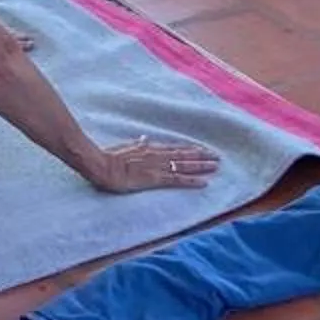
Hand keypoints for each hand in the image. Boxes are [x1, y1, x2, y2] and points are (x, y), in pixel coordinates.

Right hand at [84, 134, 219, 192]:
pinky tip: (204, 182)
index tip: (202, 149)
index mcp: (150, 148)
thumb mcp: (125, 147)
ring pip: (184, 165)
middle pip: (184, 155)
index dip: (190, 149)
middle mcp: (157, 155)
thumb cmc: (109, 157)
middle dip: (201, 156)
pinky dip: (192, 180)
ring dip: (201, 166)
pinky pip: (177, 179)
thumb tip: (144, 138)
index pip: (174, 149)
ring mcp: (157, 166)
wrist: (101, 165)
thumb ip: (137, 144)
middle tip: (217, 157)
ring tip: (215, 166)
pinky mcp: (155, 178)